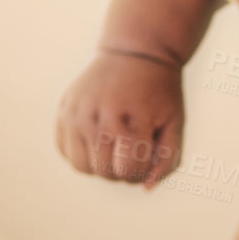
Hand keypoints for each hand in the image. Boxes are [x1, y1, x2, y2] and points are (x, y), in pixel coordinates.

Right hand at [56, 51, 183, 187]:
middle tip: (132, 149)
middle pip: (105, 173)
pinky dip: (82, 152)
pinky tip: (97, 137)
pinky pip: (66, 151)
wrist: (134, 51)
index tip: (146, 155)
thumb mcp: (175, 123)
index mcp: (130, 120)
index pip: (128, 172)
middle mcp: (99, 117)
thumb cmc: (159, 92)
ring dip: (100, 165)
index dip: (140, 172)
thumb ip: (167, 160)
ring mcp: (77, 113)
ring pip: (81, 167)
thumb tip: (146, 188)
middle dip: (122, 170)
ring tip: (113, 146)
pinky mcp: (63, 111)